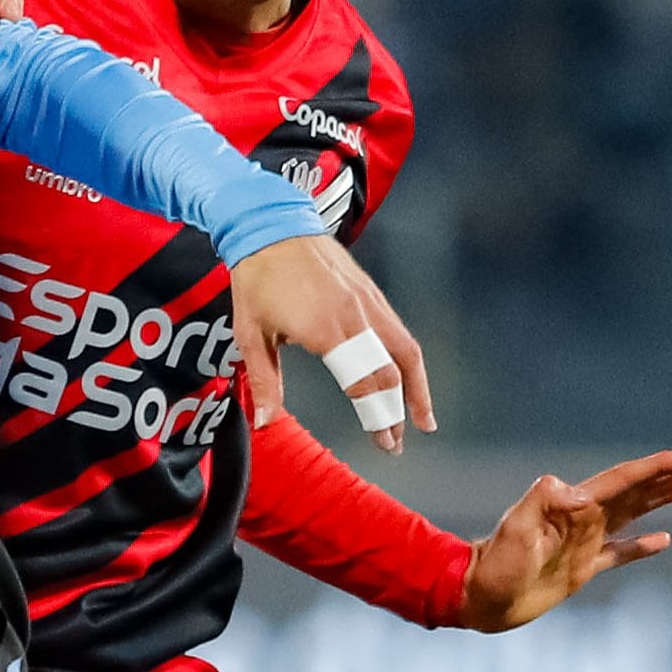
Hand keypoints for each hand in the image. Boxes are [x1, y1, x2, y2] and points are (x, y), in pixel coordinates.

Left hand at [228, 232, 430, 451]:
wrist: (272, 228)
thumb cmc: (257, 281)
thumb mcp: (250, 335)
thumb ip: (265, 382)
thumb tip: (266, 424)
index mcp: (327, 329)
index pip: (365, 383)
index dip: (379, 417)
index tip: (385, 443)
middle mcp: (356, 315)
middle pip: (391, 372)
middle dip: (396, 411)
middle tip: (396, 443)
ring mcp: (368, 302)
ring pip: (406, 349)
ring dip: (416, 387)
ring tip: (422, 418)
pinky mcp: (371, 292)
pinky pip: (398, 331)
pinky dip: (408, 360)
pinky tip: (408, 379)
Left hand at [459, 449, 671, 630]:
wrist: (476, 597)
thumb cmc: (494, 565)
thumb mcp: (514, 529)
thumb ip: (540, 503)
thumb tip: (576, 491)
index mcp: (573, 507)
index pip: (624, 480)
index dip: (658, 467)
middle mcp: (582, 520)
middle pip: (634, 491)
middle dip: (667, 475)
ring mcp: (583, 544)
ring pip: (632, 515)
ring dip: (661, 499)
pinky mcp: (580, 569)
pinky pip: (619, 553)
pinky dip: (641, 546)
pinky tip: (663, 540)